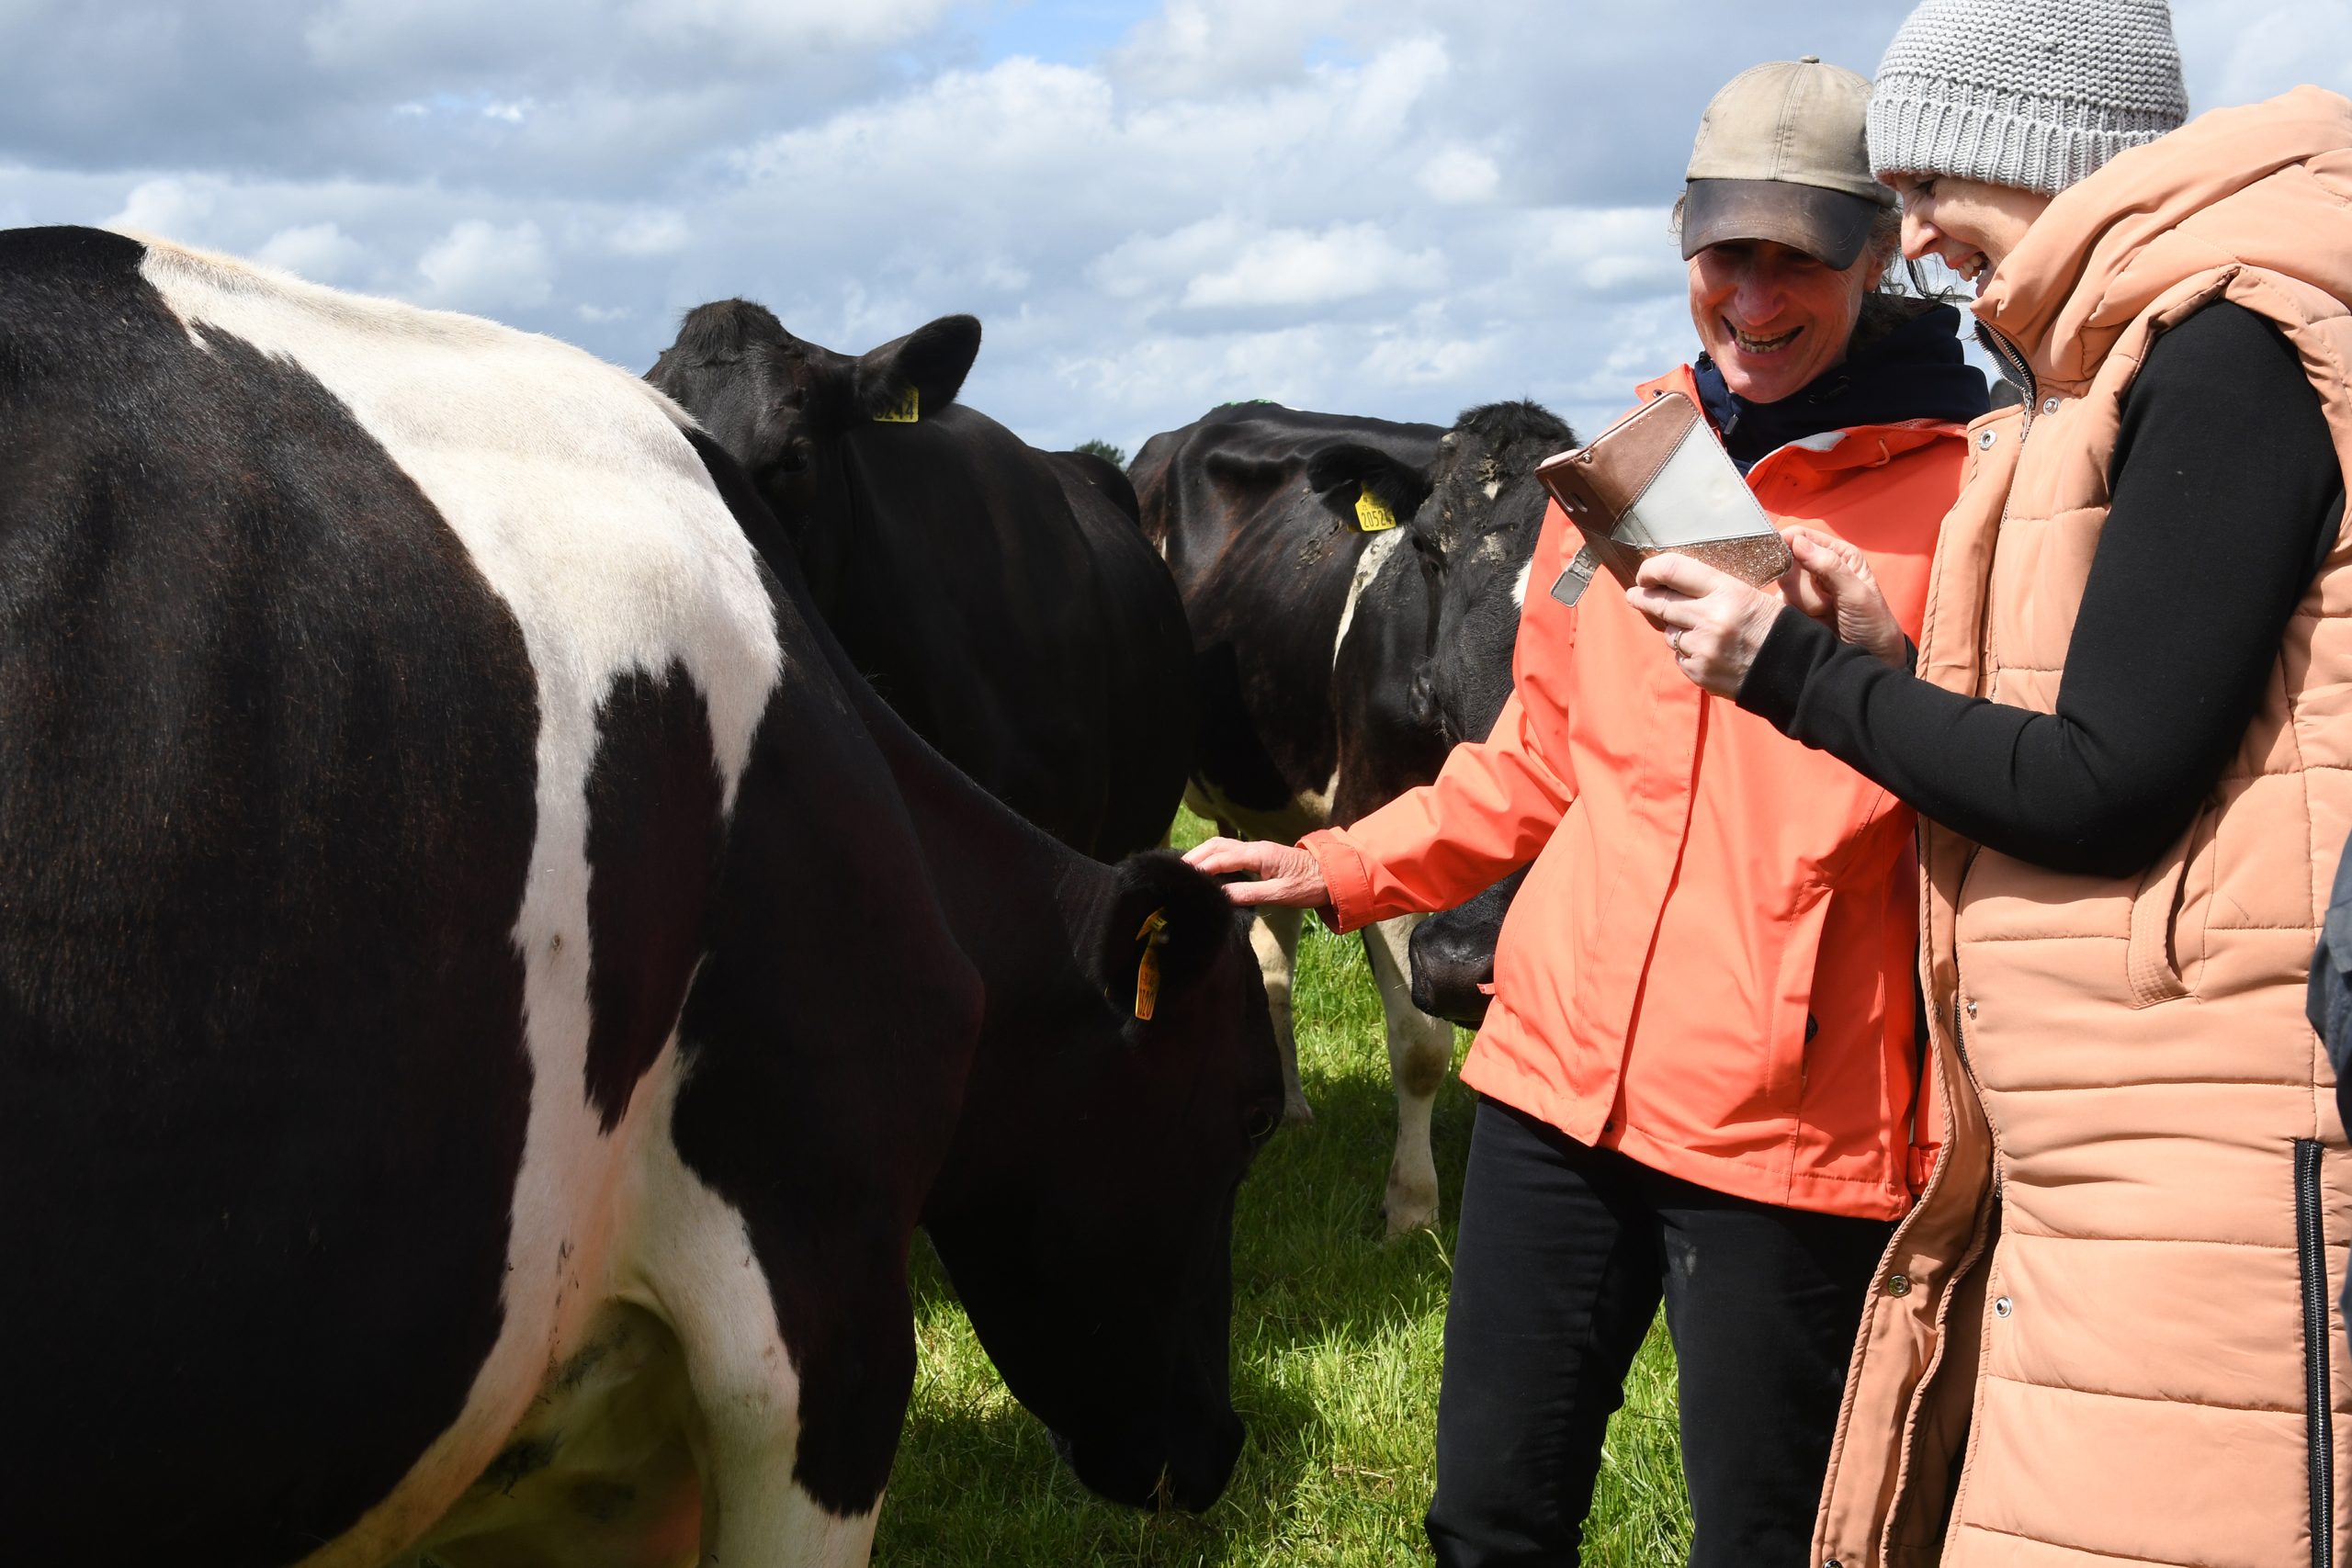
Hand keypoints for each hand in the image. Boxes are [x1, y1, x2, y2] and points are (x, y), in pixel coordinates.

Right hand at [1182, 837, 1331, 909]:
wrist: (1333, 874)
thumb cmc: (1310, 885)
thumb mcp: (1281, 894)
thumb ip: (1250, 893)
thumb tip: (1221, 896)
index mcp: (1258, 855)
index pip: (1220, 859)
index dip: (1200, 868)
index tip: (1183, 879)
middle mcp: (1254, 847)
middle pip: (1216, 846)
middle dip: (1195, 857)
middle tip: (1175, 872)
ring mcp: (1256, 848)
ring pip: (1221, 845)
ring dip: (1202, 854)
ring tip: (1185, 869)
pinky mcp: (1259, 854)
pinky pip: (1229, 850)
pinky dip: (1213, 855)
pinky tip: (1206, 867)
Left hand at [1623, 553, 1785, 697]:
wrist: (1796, 672)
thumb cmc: (1775, 628)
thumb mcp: (1751, 594)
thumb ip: (1713, 588)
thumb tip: (1673, 583)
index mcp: (1728, 591)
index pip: (1674, 569)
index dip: (1651, 570)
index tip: (1644, 574)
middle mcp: (1711, 618)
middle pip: (1660, 603)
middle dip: (1643, 598)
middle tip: (1635, 595)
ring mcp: (1702, 647)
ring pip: (1669, 632)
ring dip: (1676, 629)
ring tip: (1701, 631)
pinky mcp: (1698, 672)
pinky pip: (1679, 656)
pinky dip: (1687, 652)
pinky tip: (1709, 652)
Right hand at [1781, 527, 1905, 667]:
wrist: (1872, 661)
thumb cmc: (1874, 624)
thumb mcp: (1857, 594)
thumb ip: (1829, 566)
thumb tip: (1797, 542)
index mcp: (1838, 554)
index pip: (1801, 536)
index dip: (1785, 542)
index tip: (1777, 556)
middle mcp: (1818, 569)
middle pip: (1787, 563)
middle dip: (1800, 585)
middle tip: (1824, 602)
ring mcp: (1805, 592)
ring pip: (1783, 589)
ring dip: (1801, 605)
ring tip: (1824, 616)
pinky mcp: (1794, 612)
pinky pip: (1778, 608)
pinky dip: (1790, 617)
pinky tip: (1811, 624)